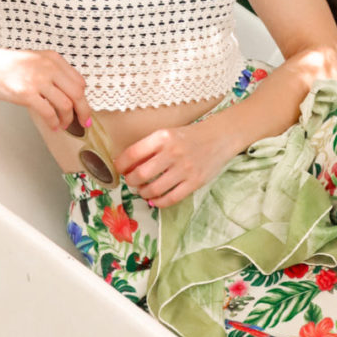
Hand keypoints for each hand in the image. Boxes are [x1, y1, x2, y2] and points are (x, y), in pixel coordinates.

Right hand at [0, 44, 90, 131]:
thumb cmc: (7, 65)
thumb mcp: (35, 60)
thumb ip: (52, 71)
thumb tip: (67, 92)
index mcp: (53, 59)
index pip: (79, 81)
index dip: (84, 98)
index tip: (83, 108)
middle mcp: (49, 67)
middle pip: (78, 93)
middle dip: (83, 111)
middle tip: (83, 123)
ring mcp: (38, 80)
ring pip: (66, 104)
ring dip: (68, 119)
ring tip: (64, 125)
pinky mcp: (26, 94)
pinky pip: (48, 112)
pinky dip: (54, 122)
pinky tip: (53, 126)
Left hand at [116, 116, 235, 209]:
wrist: (218, 138)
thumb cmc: (187, 136)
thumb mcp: (167, 135)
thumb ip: (148, 148)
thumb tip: (126, 166)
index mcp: (163, 137)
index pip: (133, 153)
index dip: (121, 164)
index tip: (119, 169)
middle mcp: (173, 152)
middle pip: (141, 174)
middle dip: (131, 181)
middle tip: (131, 181)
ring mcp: (185, 169)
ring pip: (154, 189)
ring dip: (143, 193)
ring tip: (143, 190)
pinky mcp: (195, 182)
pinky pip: (171, 198)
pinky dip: (158, 202)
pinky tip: (155, 199)